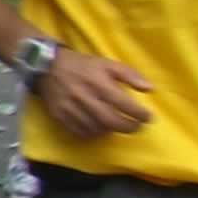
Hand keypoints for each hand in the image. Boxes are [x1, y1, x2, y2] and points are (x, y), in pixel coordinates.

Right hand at [37, 50, 154, 137]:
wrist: (48, 67)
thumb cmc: (83, 66)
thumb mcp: (107, 64)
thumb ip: (130, 75)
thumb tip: (150, 89)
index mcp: (98, 82)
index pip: (123, 103)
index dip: (139, 113)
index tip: (148, 117)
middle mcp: (84, 97)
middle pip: (111, 121)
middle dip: (128, 127)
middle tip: (137, 127)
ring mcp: (70, 108)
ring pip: (96, 129)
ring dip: (111, 130)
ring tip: (117, 125)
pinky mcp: (60, 116)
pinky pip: (80, 132)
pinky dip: (93, 133)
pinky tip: (99, 128)